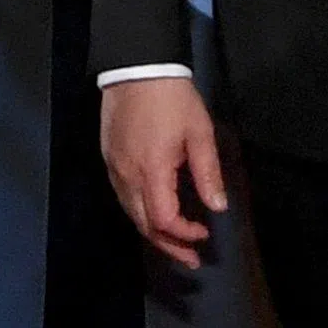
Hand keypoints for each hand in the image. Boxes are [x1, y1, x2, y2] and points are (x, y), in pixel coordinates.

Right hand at [102, 74, 226, 270]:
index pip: (163, 219)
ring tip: (174, 245)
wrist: (137, 68)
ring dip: (153, 233)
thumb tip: (218, 207)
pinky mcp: (109, 161)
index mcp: (151, 171)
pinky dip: (140, 214)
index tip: (204, 233)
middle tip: (190, 260)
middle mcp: (127, 176)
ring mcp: (114, 169)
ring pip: (131, 214)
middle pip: (143, 224)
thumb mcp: (199, 133)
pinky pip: (124, 198)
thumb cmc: (173, 99)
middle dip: (168, 246)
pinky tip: (154, 215)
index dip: (183, 233)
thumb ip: (207, 173)